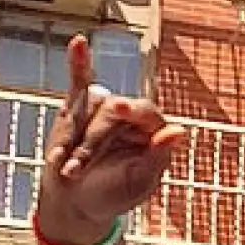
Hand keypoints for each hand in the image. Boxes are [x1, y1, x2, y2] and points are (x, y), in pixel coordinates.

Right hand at [36, 35, 184, 244]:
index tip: (118, 107)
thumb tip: (180, 131)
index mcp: (154, 130)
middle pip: (111, 111)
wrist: (78, 202)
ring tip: (65, 167)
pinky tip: (78, 42)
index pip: (146, 112)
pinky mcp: (79, 105)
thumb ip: (157, 157)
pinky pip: (80, 80)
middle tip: (73, 170)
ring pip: (88, 105)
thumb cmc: (113, 194)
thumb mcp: (138, 182)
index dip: (132, 110)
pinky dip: (78, 62)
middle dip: (90, 143)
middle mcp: (131, 115)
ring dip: (72, 137)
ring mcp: (105, 108)